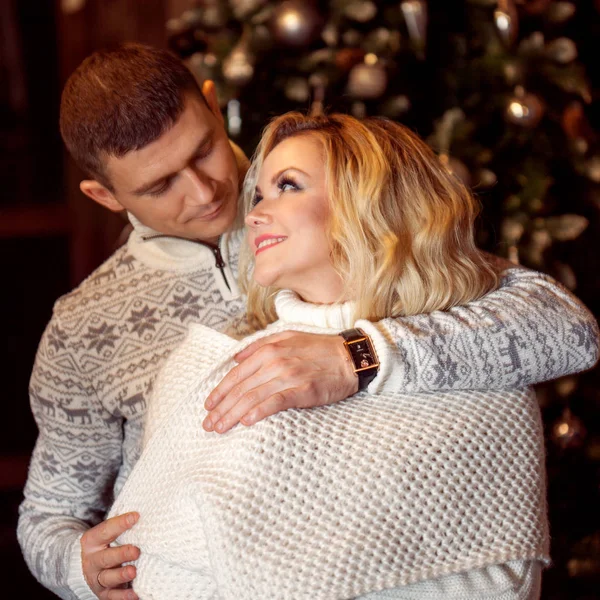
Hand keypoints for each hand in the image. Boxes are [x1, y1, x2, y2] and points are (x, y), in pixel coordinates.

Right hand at [80, 512, 140, 599]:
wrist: (84, 567)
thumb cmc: (104, 544)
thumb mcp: (106, 534)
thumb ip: (119, 526)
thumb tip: (141, 513)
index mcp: (92, 542)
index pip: (106, 530)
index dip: (120, 523)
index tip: (136, 516)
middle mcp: (92, 560)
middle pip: (106, 557)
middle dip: (121, 554)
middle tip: (136, 550)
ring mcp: (97, 578)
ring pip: (108, 578)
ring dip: (121, 575)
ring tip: (133, 572)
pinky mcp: (103, 593)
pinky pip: (112, 596)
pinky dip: (123, 596)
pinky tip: (135, 594)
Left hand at [203, 331, 357, 432]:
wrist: (351, 357)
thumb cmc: (319, 349)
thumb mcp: (287, 337)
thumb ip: (260, 345)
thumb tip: (236, 358)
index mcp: (269, 350)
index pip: (236, 374)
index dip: (219, 392)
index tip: (208, 406)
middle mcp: (275, 362)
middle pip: (241, 389)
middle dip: (221, 408)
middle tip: (208, 425)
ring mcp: (288, 376)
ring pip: (252, 397)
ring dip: (232, 415)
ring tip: (219, 428)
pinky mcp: (302, 390)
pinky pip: (275, 402)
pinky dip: (258, 412)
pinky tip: (246, 422)